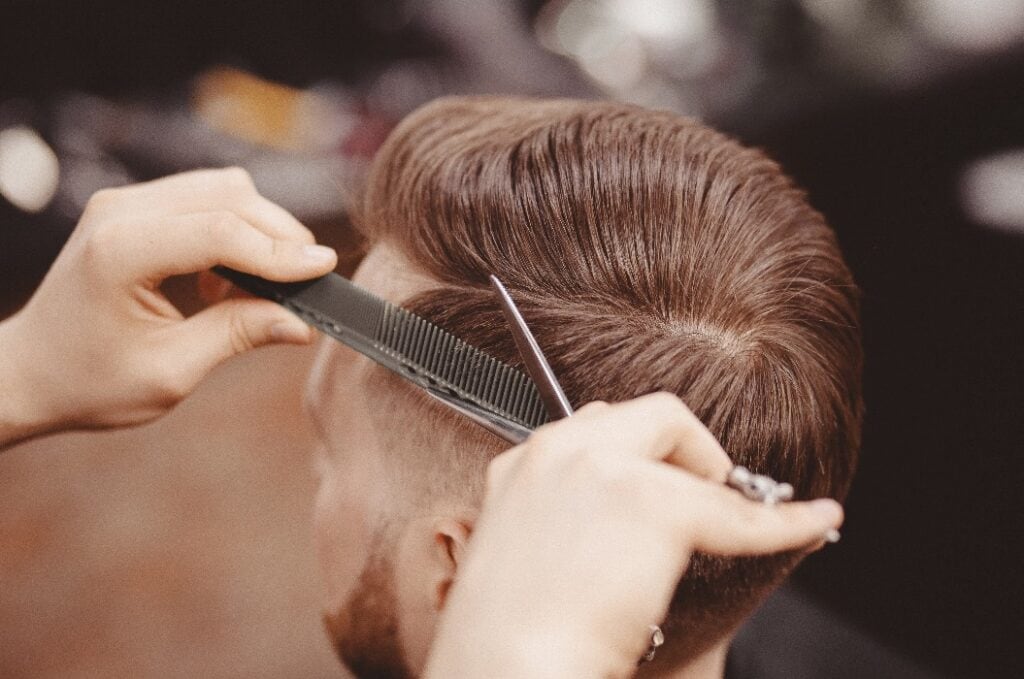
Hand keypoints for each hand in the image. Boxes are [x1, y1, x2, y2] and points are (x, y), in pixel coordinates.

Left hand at [0, 168, 336, 446]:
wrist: (28, 372)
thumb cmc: (88, 381)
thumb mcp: (170, 371)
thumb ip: (238, 336)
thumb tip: (301, 323)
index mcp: (121, 252)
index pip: (222, 232)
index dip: (281, 252)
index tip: (324, 269)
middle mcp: (120, 213)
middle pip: (229, 197)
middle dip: (279, 235)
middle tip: (309, 280)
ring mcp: (124, 203)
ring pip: (222, 189)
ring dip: (258, 228)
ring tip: (263, 282)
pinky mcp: (132, 208)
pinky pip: (202, 198)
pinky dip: (233, 228)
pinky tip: (228, 275)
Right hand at [425, 393, 842, 678]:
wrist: (508, 668)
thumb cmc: (510, 638)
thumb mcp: (513, 560)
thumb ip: (552, 522)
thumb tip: (582, 525)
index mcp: (520, 469)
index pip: (588, 430)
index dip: (634, 455)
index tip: (657, 475)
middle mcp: (558, 453)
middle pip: (634, 414)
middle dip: (674, 446)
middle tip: (695, 489)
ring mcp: (605, 470)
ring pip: (677, 430)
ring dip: (707, 471)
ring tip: (725, 513)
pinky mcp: (655, 505)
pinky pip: (737, 511)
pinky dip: (784, 520)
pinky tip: (814, 521)